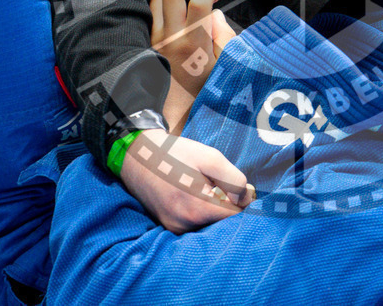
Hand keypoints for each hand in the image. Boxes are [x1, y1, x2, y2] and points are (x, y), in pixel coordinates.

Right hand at [119, 130, 254, 233]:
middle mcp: (185, 224)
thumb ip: (234, 180)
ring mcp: (174, 228)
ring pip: (209, 224)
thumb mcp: (211, 157)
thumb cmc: (176, 153)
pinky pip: (195, 224)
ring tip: (202, 186)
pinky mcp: (168, 226)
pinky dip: (200, 212)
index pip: (235, 217)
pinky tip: (192, 194)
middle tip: (219, 184)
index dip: (242, 201)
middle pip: (223, 223)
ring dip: (213, 209)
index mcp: (197, 208)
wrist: (137, 156)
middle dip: (228, 205)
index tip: (239, 187)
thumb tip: (244, 200)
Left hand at [150, 0, 235, 93]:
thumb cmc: (203, 90)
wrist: (174, 112)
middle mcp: (171, 36)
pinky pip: (150, 9)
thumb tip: (215, 13)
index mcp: (193, 42)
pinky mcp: (149, 40)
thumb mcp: (225, 66)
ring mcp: (156, 37)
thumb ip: (224, 36)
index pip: (199, 2)